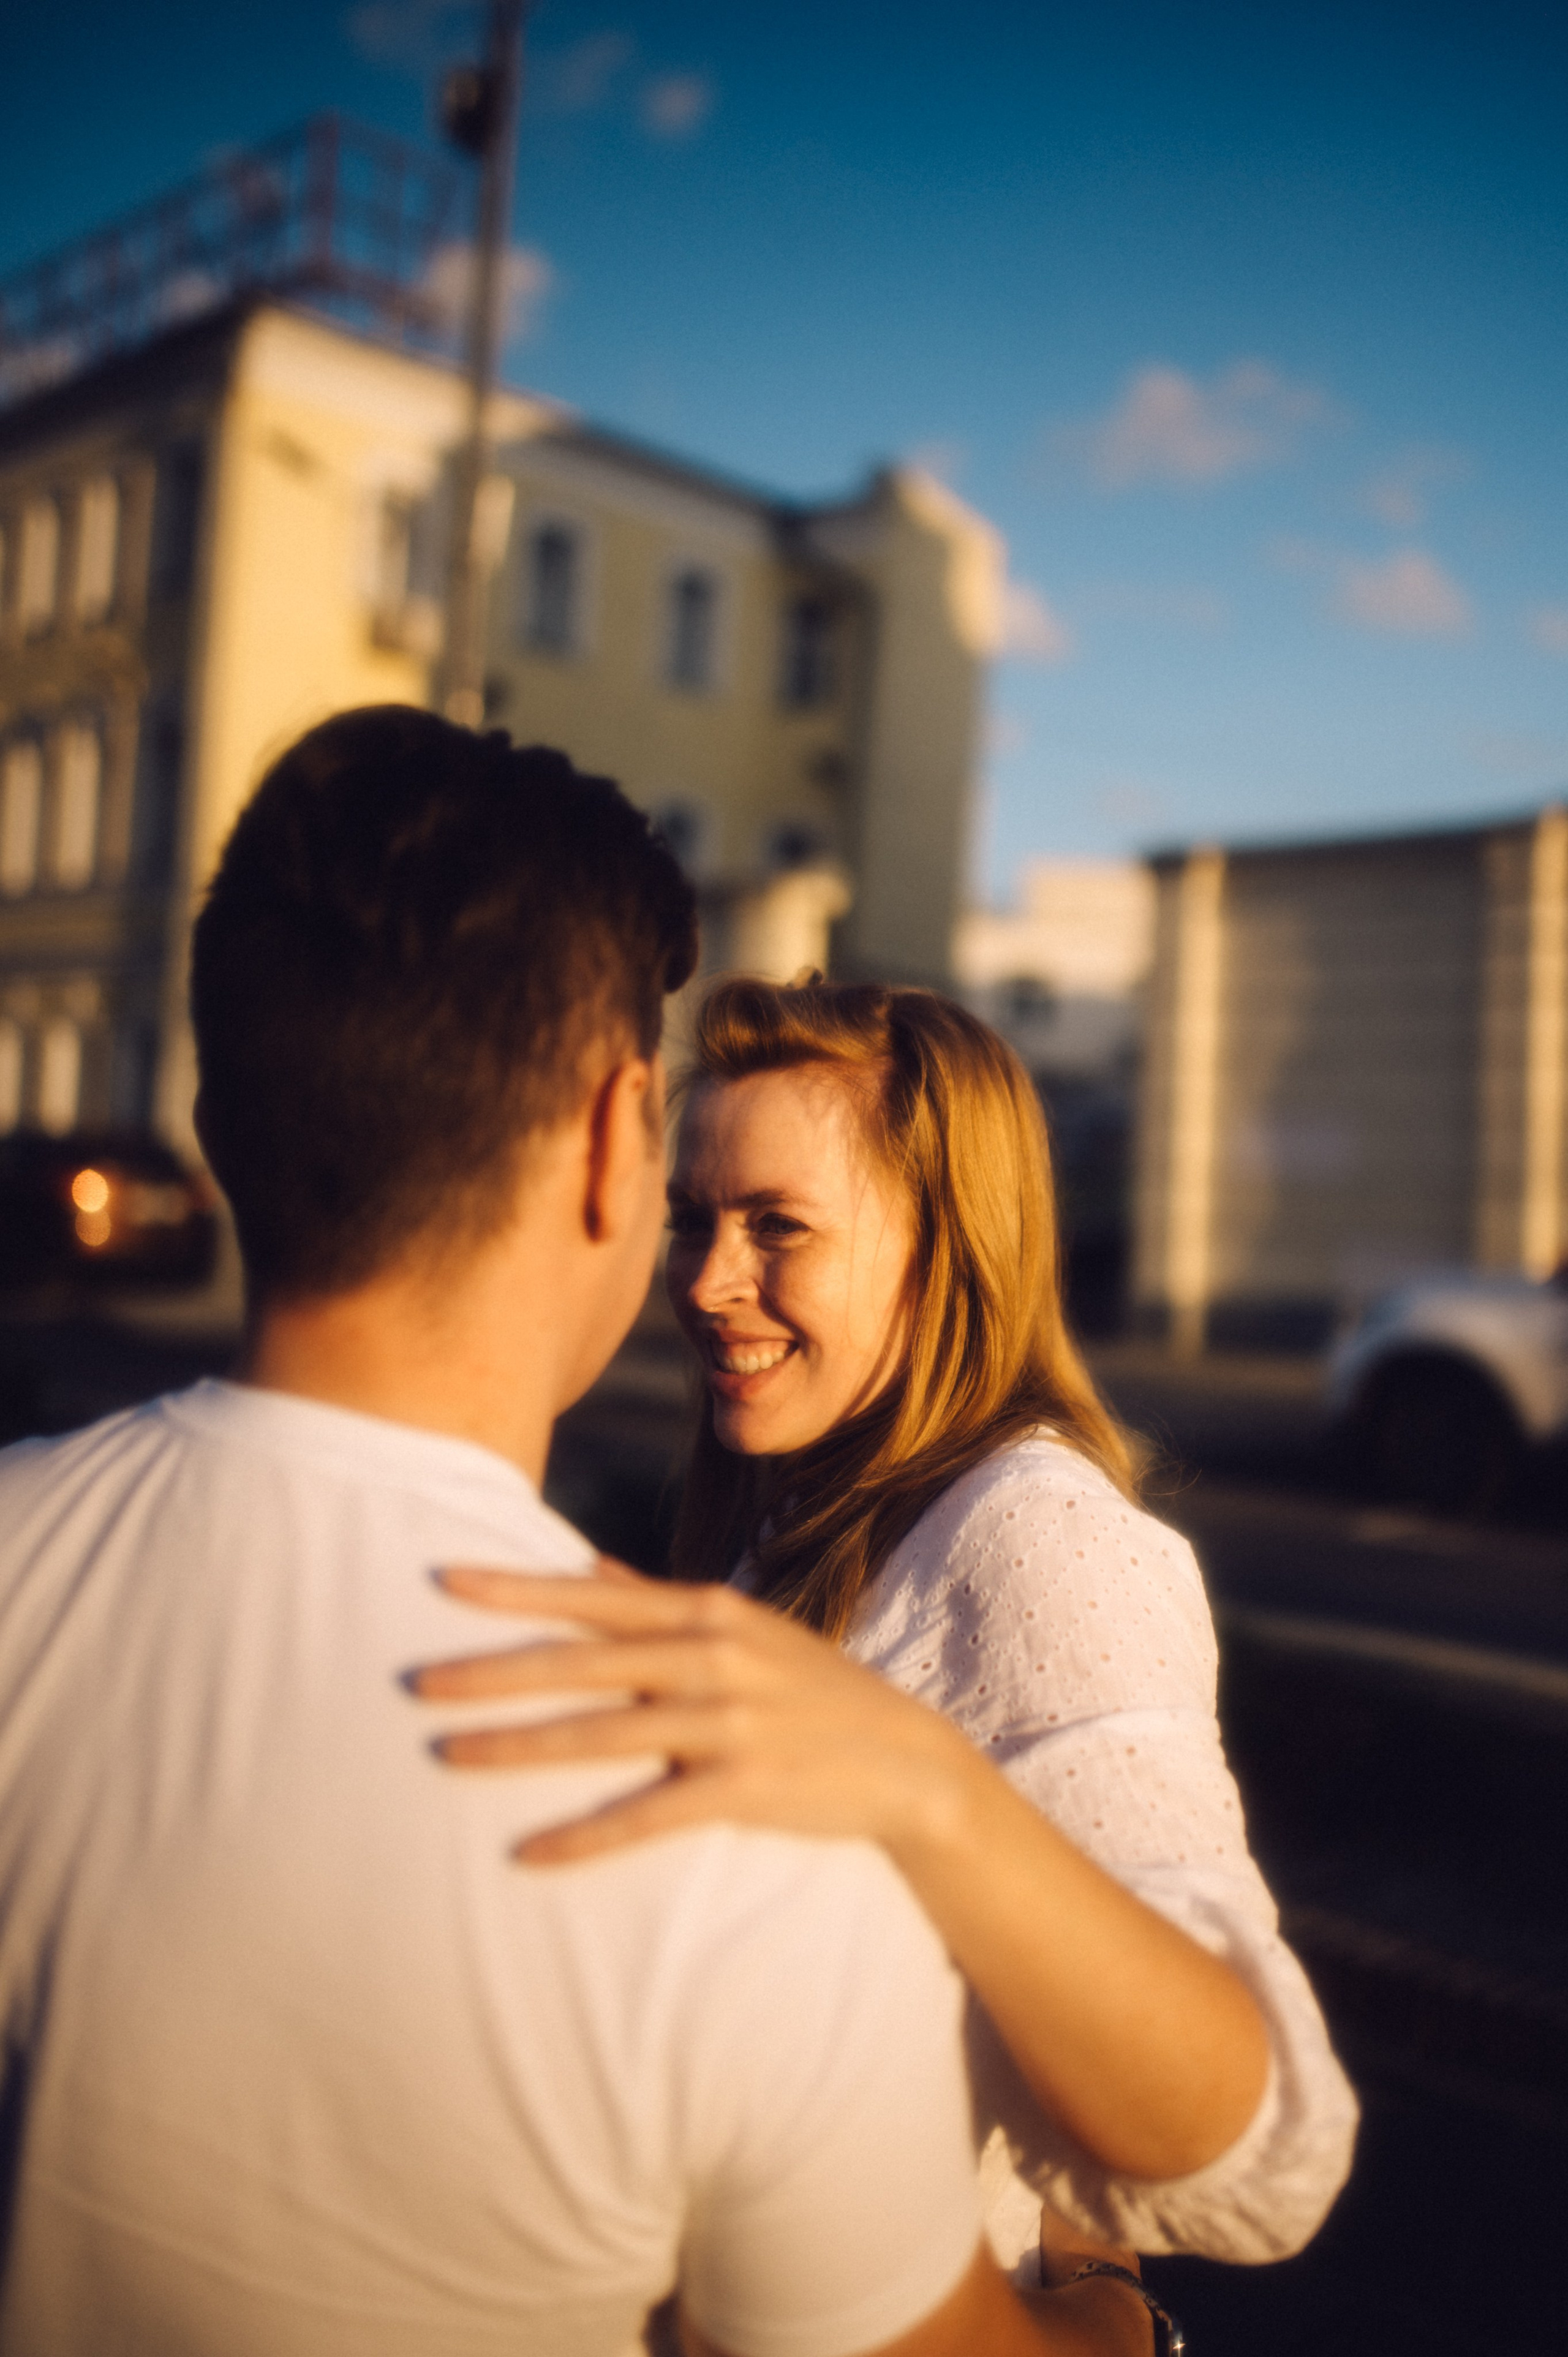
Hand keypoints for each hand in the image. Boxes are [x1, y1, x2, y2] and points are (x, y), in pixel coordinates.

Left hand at [411, 1561, 978, 1865]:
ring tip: (446, 1754)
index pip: (592, 1595)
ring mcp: (729, 1722)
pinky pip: (647, 1815)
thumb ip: (660, 1598)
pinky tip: (528, 1854)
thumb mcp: (742, 1629)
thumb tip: (589, 1561)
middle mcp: (712, 1656)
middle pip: (582, 1661)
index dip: (518, 1588)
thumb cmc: (807, 1691)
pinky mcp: (743, 1788)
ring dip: (519, 1746)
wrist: (906, 1762)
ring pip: (603, 1734)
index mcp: (705, 1611)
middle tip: (415, 1679)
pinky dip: (585, 1836)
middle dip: (495, 1670)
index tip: (444, 1580)